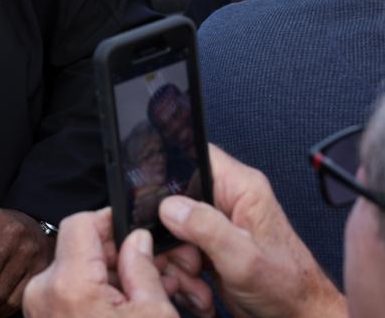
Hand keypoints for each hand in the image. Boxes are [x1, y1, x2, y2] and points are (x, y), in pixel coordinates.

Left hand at [22, 210, 176, 317]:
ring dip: (107, 274)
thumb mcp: (153, 315)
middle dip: (115, 252)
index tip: (132, 227)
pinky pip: (67, 291)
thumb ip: (143, 268)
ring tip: (140, 292)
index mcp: (69, 284)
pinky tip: (121, 306)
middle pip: (79, 247)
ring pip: (75, 269)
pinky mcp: (41, 317)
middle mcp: (43, 291)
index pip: (80, 223)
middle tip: (149, 264)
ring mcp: (38, 306)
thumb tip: (137, 239)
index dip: (109, 220)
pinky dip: (94, 292)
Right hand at [158, 144, 346, 317]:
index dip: (168, 171)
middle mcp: (227, 201)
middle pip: (174, 199)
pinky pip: (178, 250)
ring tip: (195, 280)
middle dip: (171, 235)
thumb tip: (170, 207)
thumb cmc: (287, 287)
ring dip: (175, 260)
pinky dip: (181, 273)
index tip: (156, 203)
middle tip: (187, 258)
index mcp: (240, 188)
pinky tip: (198, 288)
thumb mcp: (243, 258)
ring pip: (171, 229)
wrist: (298, 317)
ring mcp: (216, 225)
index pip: (195, 154)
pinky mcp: (209, 247)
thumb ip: (206, 228)